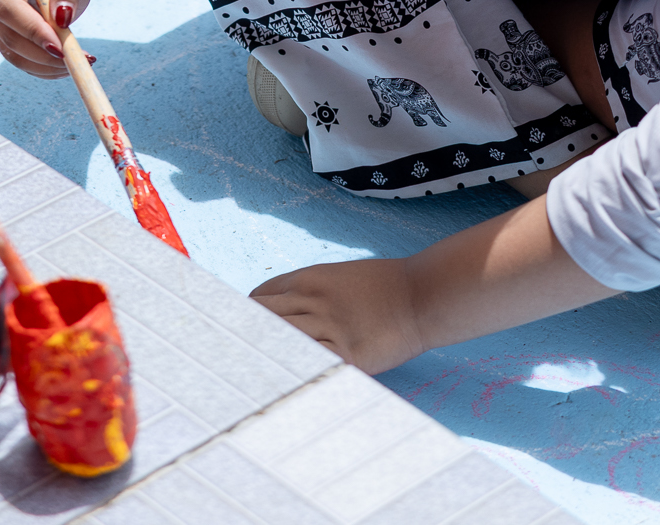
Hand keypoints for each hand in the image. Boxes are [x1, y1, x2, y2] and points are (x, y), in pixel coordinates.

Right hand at [0, 0, 101, 77]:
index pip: (8, 7)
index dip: (32, 29)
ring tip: (78, 63)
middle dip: (40, 52)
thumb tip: (61, 19)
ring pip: (12, 51)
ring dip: (43, 65)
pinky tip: (67, 65)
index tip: (60, 46)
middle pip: (7, 33)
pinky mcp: (10, 29)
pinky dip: (43, 66)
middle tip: (76, 60)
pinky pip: (21, 55)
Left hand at [251, 258, 427, 373]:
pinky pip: (307, 365)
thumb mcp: (338, 278)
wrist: (422, 295)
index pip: (258, 296)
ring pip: (277, 342)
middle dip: (246, 335)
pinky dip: (294, 373)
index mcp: (308, 279)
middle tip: (237, 355)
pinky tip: (286, 382)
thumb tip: (281, 313)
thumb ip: (308, 293)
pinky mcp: (345, 355)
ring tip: (255, 373)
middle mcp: (311, 300)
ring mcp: (327, 328)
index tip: (247, 331)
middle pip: (259, 318)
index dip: (248, 314)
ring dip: (265, 356)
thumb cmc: (384, 286)